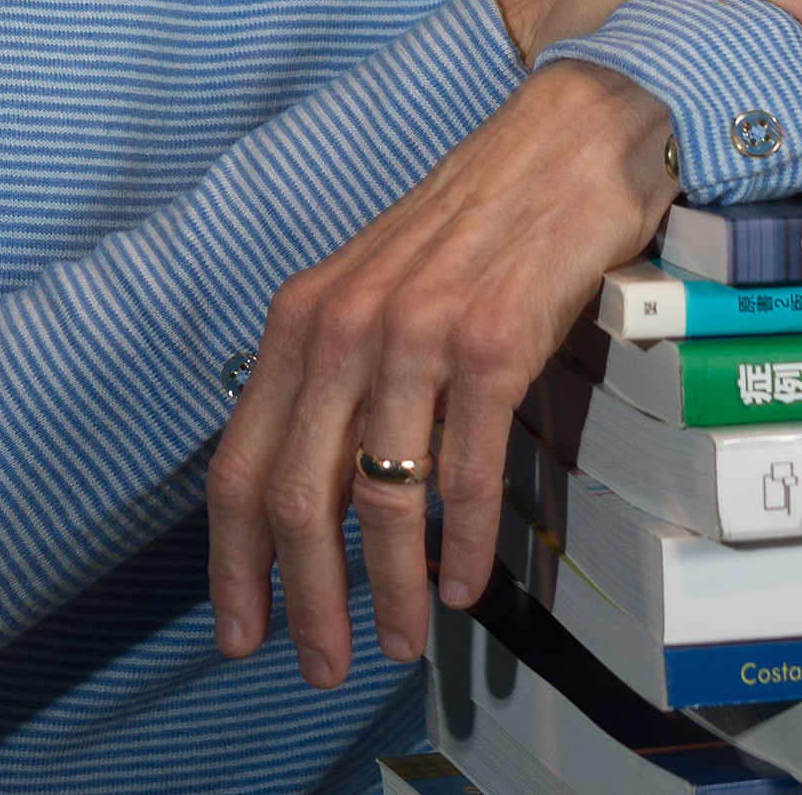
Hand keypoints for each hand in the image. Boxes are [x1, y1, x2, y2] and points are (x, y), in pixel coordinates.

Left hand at [206, 60, 673, 687]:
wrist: (569, 139)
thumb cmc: (478, 222)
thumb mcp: (378, 288)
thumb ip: (338, 374)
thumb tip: (315, 493)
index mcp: (302, 316)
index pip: (238, 463)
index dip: (232, 562)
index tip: (242, 631)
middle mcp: (344, 323)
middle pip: (296, 495)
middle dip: (306, 598)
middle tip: (324, 664)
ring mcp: (416, 332)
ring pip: (379, 494)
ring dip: (389, 586)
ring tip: (404, 637)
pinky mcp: (491, 342)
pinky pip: (465, 468)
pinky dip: (464, 540)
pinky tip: (468, 581)